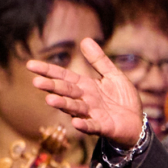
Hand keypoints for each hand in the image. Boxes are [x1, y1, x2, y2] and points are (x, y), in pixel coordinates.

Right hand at [27, 38, 145, 147]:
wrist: (137, 123)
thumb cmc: (122, 99)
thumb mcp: (113, 75)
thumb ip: (99, 60)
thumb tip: (85, 40)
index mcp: (85, 86)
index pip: (63, 76)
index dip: (48, 71)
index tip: (30, 65)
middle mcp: (85, 100)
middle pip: (66, 91)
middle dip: (52, 87)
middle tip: (36, 82)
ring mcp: (92, 115)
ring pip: (75, 108)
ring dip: (63, 104)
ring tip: (50, 100)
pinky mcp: (103, 127)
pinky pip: (92, 126)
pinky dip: (84, 125)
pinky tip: (75, 122)